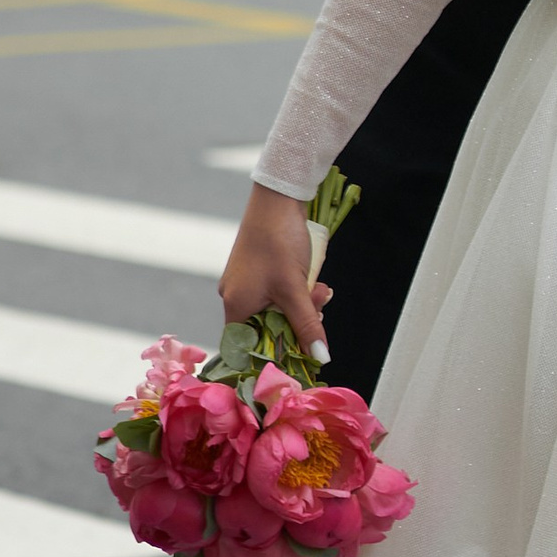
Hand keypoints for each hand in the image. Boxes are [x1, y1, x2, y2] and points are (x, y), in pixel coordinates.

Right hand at [220, 186, 330, 362]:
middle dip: (298, 321)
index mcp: (236, 306)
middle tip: (319, 307)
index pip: (249, 348)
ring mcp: (246, 282)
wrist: (277, 198)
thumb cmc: (280, 242)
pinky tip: (315, 280)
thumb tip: (319, 358)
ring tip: (321, 289)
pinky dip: (298, 289)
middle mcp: (236, 297)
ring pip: (278, 308)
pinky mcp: (257, 269)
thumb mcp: (296, 288)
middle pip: (268, 328)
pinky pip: (279, 291)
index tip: (301, 356)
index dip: (275, 355)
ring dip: (303, 304)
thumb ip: (307, 325)